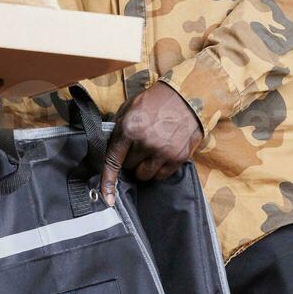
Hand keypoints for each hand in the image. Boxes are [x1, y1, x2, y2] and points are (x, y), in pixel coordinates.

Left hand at [100, 81, 202, 205]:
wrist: (186, 96)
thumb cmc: (155, 101)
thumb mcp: (129, 108)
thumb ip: (118, 128)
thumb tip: (109, 148)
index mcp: (129, 129)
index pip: (113, 160)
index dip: (108, 180)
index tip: (107, 197)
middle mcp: (145, 143)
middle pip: (129, 168)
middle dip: (131, 159)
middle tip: (138, 146)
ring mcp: (163, 152)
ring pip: (144, 175)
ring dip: (144, 167)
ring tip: (151, 150)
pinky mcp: (177, 158)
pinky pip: (161, 176)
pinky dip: (158, 169)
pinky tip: (162, 154)